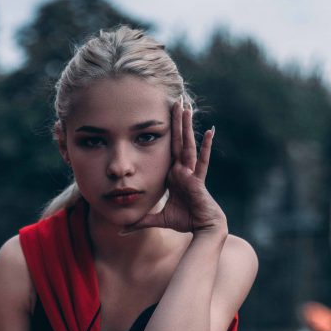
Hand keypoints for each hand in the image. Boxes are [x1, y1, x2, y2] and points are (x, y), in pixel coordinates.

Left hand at [123, 97, 226, 234]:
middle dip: (176, 121)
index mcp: (172, 175)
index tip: (162, 115)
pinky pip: (202, 160)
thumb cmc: (184, 221)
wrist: (202, 229)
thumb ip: (140, 222)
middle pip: (177, 140)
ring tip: (187, 107)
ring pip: (187, 145)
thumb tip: (121, 230)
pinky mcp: (197, 179)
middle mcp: (182, 169)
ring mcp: (190, 172)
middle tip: (176, 100)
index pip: (166, 149)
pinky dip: (206, 146)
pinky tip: (209, 130)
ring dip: (187, 126)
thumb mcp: (156, 220)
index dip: (165, 133)